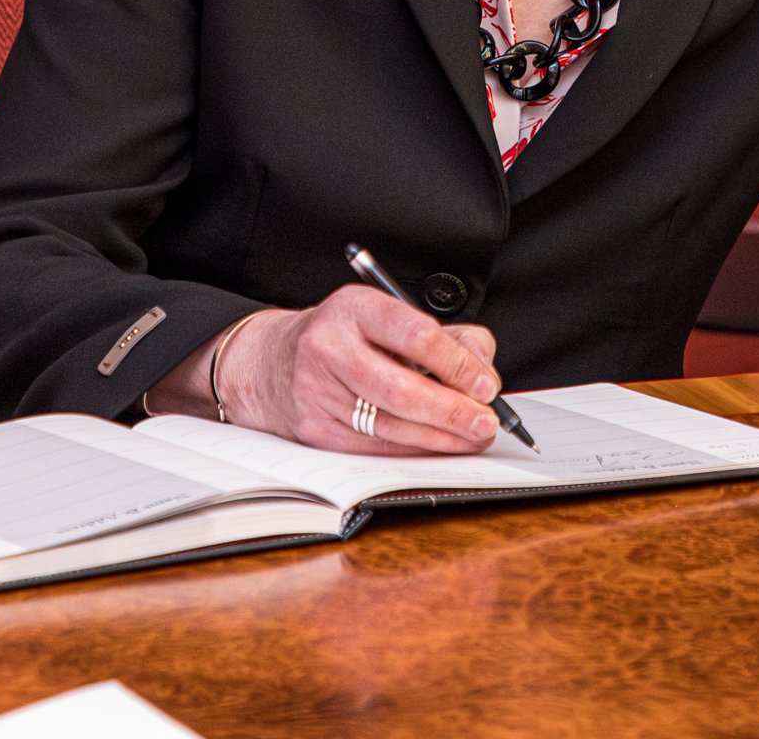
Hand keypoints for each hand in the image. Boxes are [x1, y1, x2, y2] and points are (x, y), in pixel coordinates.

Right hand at [218, 287, 502, 454]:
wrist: (273, 362)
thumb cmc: (346, 337)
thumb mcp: (390, 316)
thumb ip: (448, 336)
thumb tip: (482, 372)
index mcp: (355, 308)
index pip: (414, 334)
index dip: (456, 363)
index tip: (485, 384)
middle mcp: (329, 346)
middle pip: (400, 389)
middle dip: (451, 411)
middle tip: (485, 423)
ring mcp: (316, 391)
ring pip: (389, 425)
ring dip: (439, 437)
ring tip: (472, 437)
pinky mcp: (314, 430)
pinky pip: (373, 447)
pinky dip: (412, 450)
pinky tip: (436, 446)